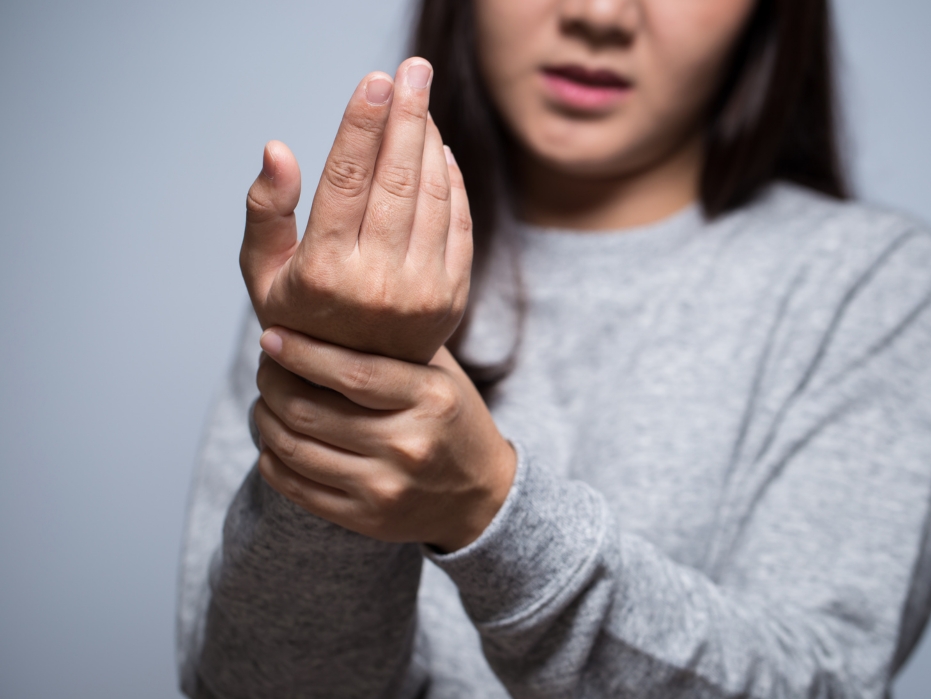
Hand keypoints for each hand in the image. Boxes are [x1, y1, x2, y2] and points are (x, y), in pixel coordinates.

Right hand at [241, 58, 471, 364]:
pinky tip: (439, 149)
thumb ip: (265, 210)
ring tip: (420, 102)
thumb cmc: (301, 319)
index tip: (374, 79)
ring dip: (430, 140)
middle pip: (398, 179)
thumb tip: (278, 149)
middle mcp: (377, 284)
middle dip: (408, 114)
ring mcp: (422, 292)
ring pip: (434, 195)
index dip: (362, 125)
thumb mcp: (263, 272)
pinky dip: (452, 180)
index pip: (346, 181)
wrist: (357, 386)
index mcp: (324, 274)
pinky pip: (459, 222)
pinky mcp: (454, 296)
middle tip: (413, 68)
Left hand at [252, 326, 516, 551]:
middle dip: (273, 383)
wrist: (482, 497)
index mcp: (430, 398)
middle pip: (311, 411)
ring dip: (266, 419)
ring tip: (267, 401)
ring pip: (296, 450)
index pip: (351, 373)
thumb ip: (394, 344)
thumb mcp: (441, 374)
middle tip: (267, 367)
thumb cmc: (453, 422)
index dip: (301, 352)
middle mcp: (408, 445)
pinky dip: (274, 459)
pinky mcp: (367, 518)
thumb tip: (329, 308)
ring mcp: (386, 487)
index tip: (272, 336)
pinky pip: (298, 488)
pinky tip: (275, 440)